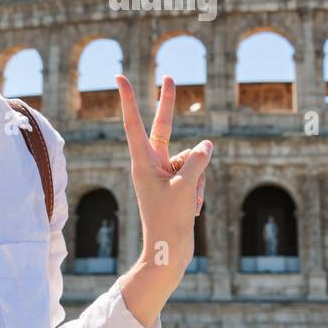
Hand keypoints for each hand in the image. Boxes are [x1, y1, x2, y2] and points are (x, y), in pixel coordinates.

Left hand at [114, 74, 214, 276]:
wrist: (169, 251)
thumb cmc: (169, 221)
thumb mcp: (186, 187)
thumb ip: (197, 161)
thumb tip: (207, 144)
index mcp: (142, 162)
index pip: (134, 123)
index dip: (129, 99)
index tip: (120, 77)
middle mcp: (151, 164)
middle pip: (163, 128)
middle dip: (168, 104)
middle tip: (169, 75)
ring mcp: (165, 174)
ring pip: (192, 159)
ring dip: (197, 179)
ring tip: (187, 203)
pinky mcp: (177, 184)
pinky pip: (196, 174)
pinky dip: (199, 190)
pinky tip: (192, 210)